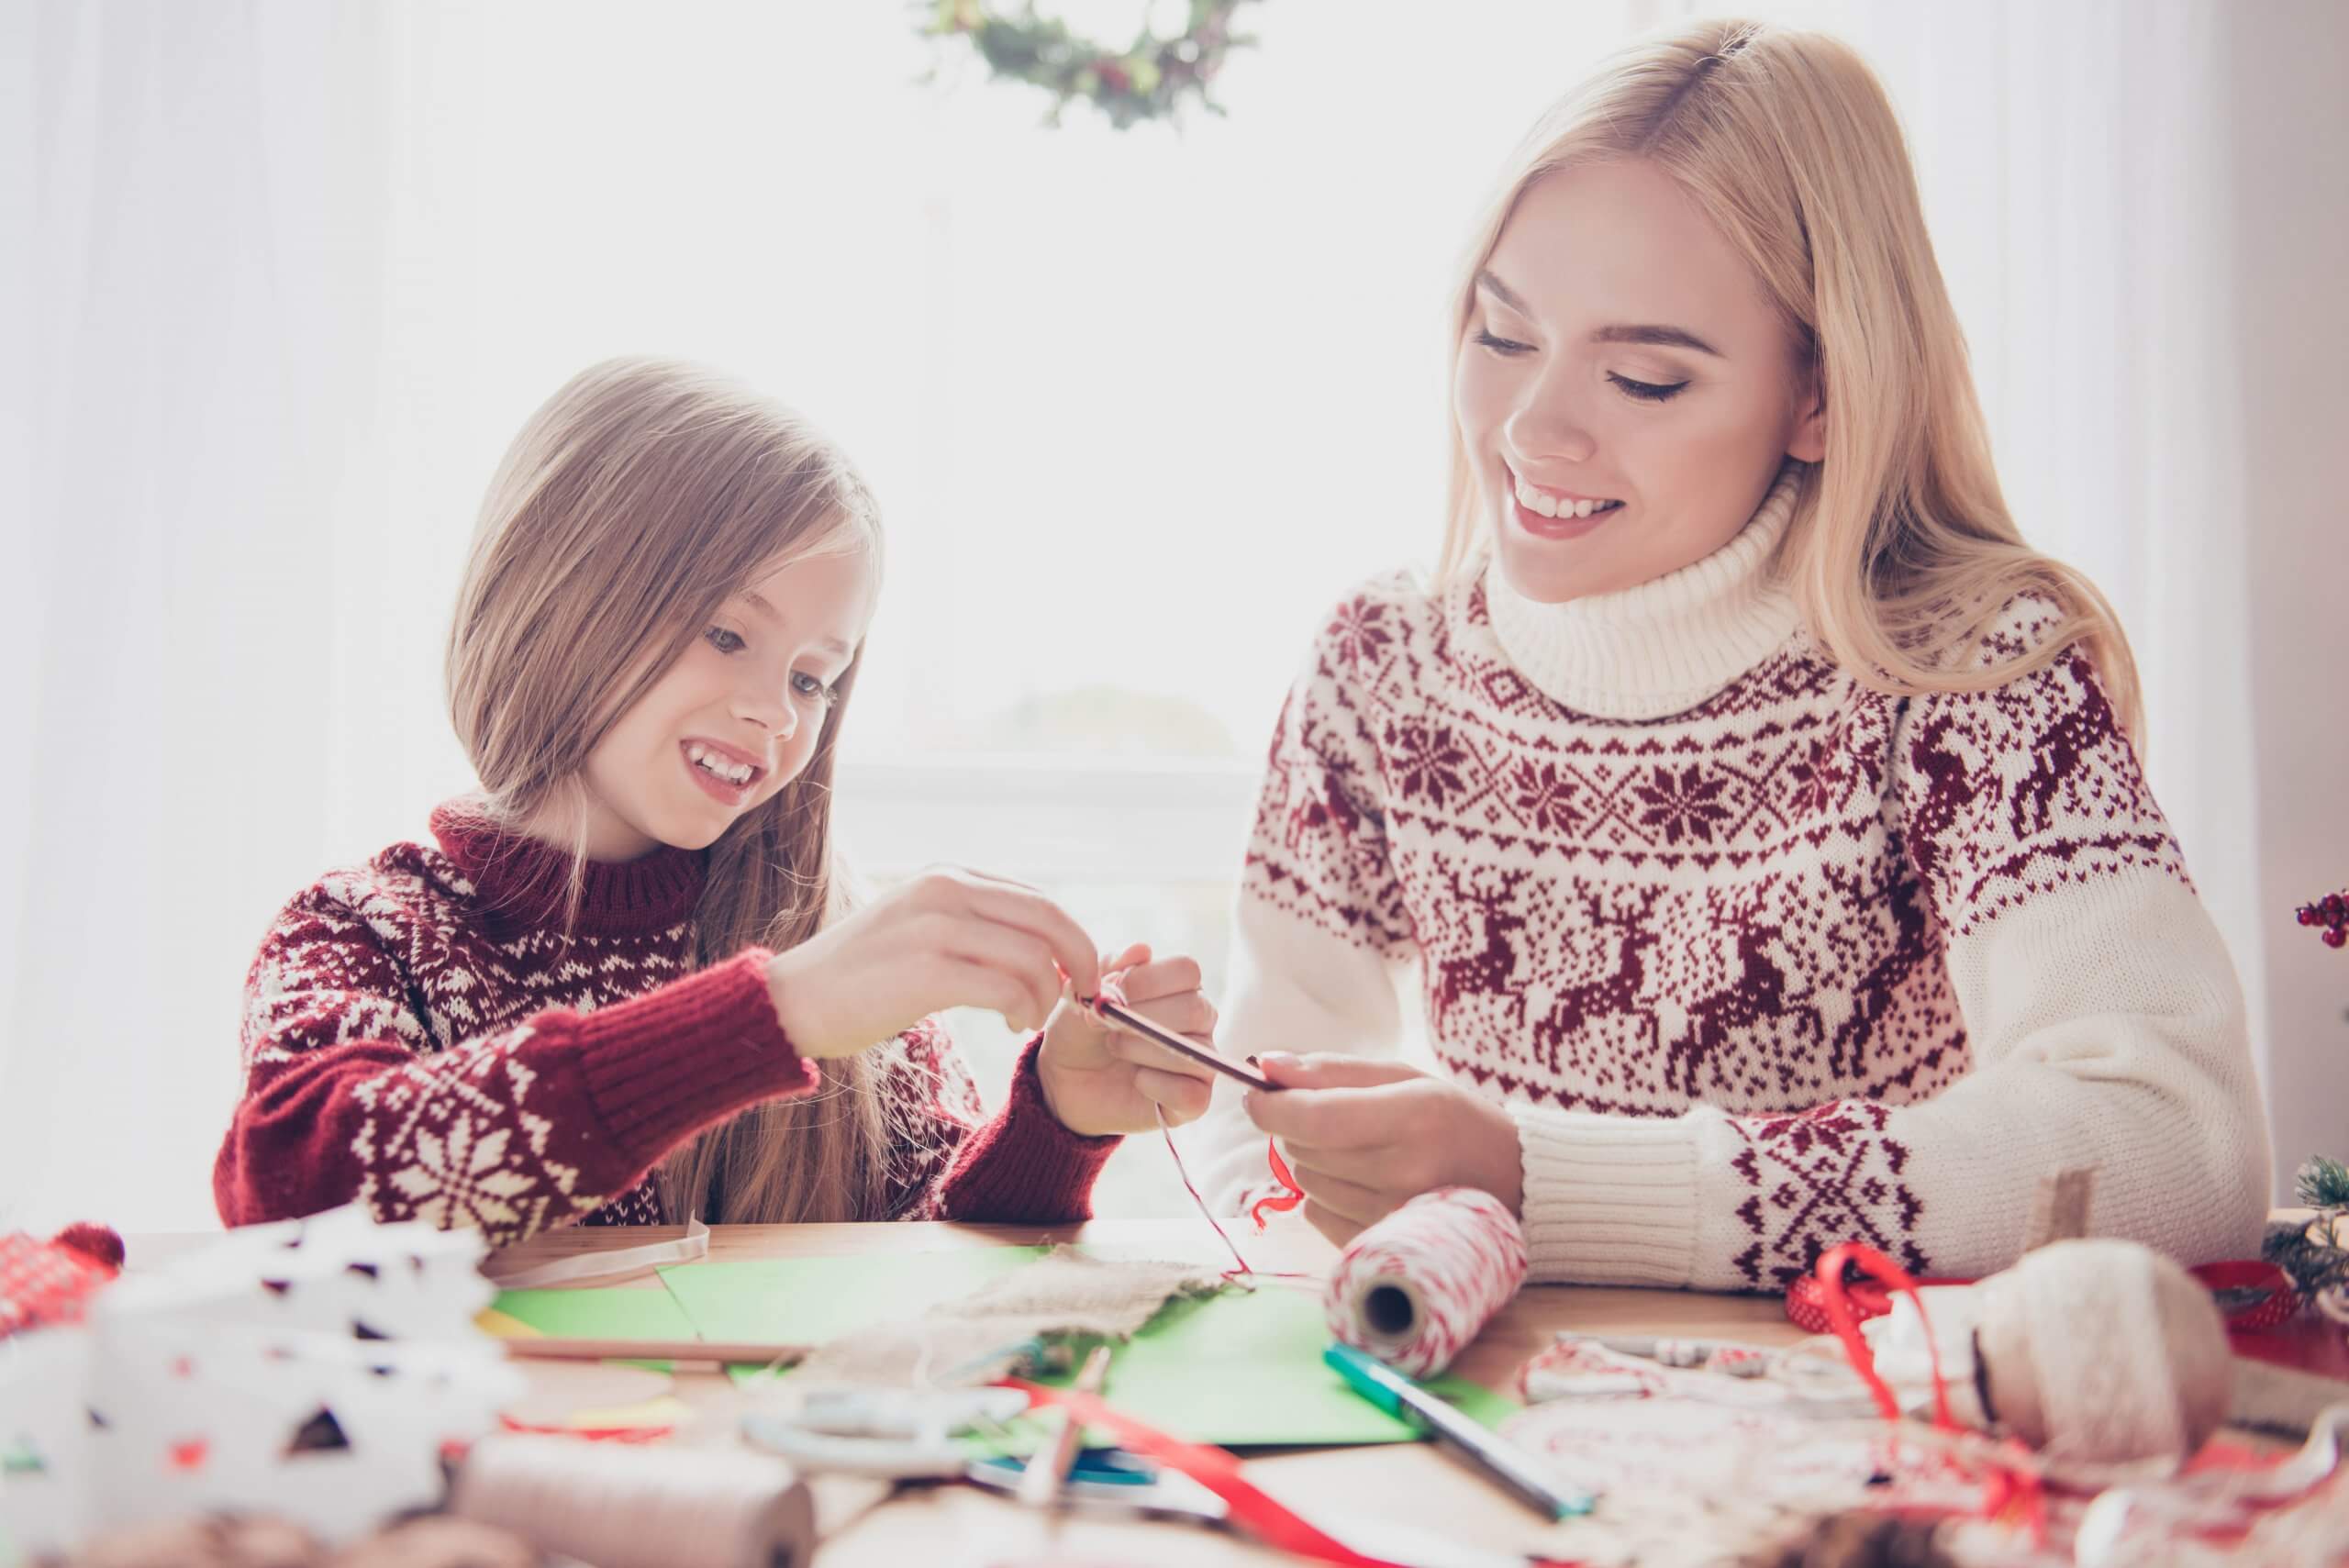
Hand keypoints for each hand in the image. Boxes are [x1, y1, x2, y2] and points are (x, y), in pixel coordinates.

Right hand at [764, 867, 1099, 1058]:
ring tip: (1027, 1019)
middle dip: (1081, 960)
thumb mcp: (918, 927)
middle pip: (1048, 919)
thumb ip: (972, 924)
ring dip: (1046, 997)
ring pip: (1033, 957)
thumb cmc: (860, 977)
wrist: (792, 1001)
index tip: (1078, 974)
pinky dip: (1023, 1011)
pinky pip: (1007, 988)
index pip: (1038, 898)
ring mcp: (935, 928)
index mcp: (947, 876)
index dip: (1072, 937)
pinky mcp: (927, 971)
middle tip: (1084, 997)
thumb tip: (1040, 947)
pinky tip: (1012, 1024)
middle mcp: (945, 890)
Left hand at [1035, 943, 1220, 1136]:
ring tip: (1113, 1047)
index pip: (1188, 971)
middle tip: (1107, 1025)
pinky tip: (1136, 1081)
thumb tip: (1140, 950)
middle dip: (1143, 1018)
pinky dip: (1158, 1086)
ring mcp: (1200, 1060)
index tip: (1113, 992)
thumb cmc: (1082, 1029)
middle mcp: (1199, 1020)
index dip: (1149, 980)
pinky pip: (1193, 1094)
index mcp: (1179, 987)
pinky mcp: (1193, 1100)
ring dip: (1144, 1049)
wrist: (1065, 1079)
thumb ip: (1110, 967)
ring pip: (1193, 1051)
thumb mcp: (1084, 992)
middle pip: (1195, 1009)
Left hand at [1240, 1053, 1523, 1245]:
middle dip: (1299, 1128)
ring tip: (1361, 1154)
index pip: (1314, 1117)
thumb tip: (1264, 1064)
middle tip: (1335, 1120)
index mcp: (1413, 1115)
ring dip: (1315, 1163)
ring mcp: (1394, 1216)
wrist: (1514, 1186)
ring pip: (1306, 1184)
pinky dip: (1325, 1197)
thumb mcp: (1405, 1078)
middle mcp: (1404, 1170)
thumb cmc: (1455, 1122)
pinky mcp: (1383, 1247)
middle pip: (1303, 1149)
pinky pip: (1316, 1216)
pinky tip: (1364, 1186)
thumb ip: (1332, 1070)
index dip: (1272, 1106)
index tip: (1257, 1095)